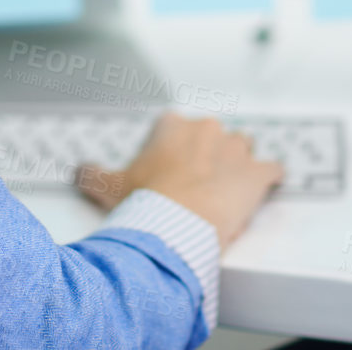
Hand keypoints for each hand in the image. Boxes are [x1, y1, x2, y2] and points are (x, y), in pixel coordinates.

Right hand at [76, 112, 283, 247]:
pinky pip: (272, 170)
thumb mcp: (109, 187)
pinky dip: (270, 179)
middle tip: (195, 184)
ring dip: (238, 165)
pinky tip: (266, 187)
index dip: (172, 148)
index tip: (168, 168)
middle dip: (206, 156)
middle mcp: (207, 130)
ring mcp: (235, 151)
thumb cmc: (143, 203)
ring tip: (228, 189)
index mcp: (172, 126)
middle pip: (211, 136)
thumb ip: (93, 173)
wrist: (175, 226)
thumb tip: (79, 170)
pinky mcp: (257, 175)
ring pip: (243, 148)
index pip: (174, 126)